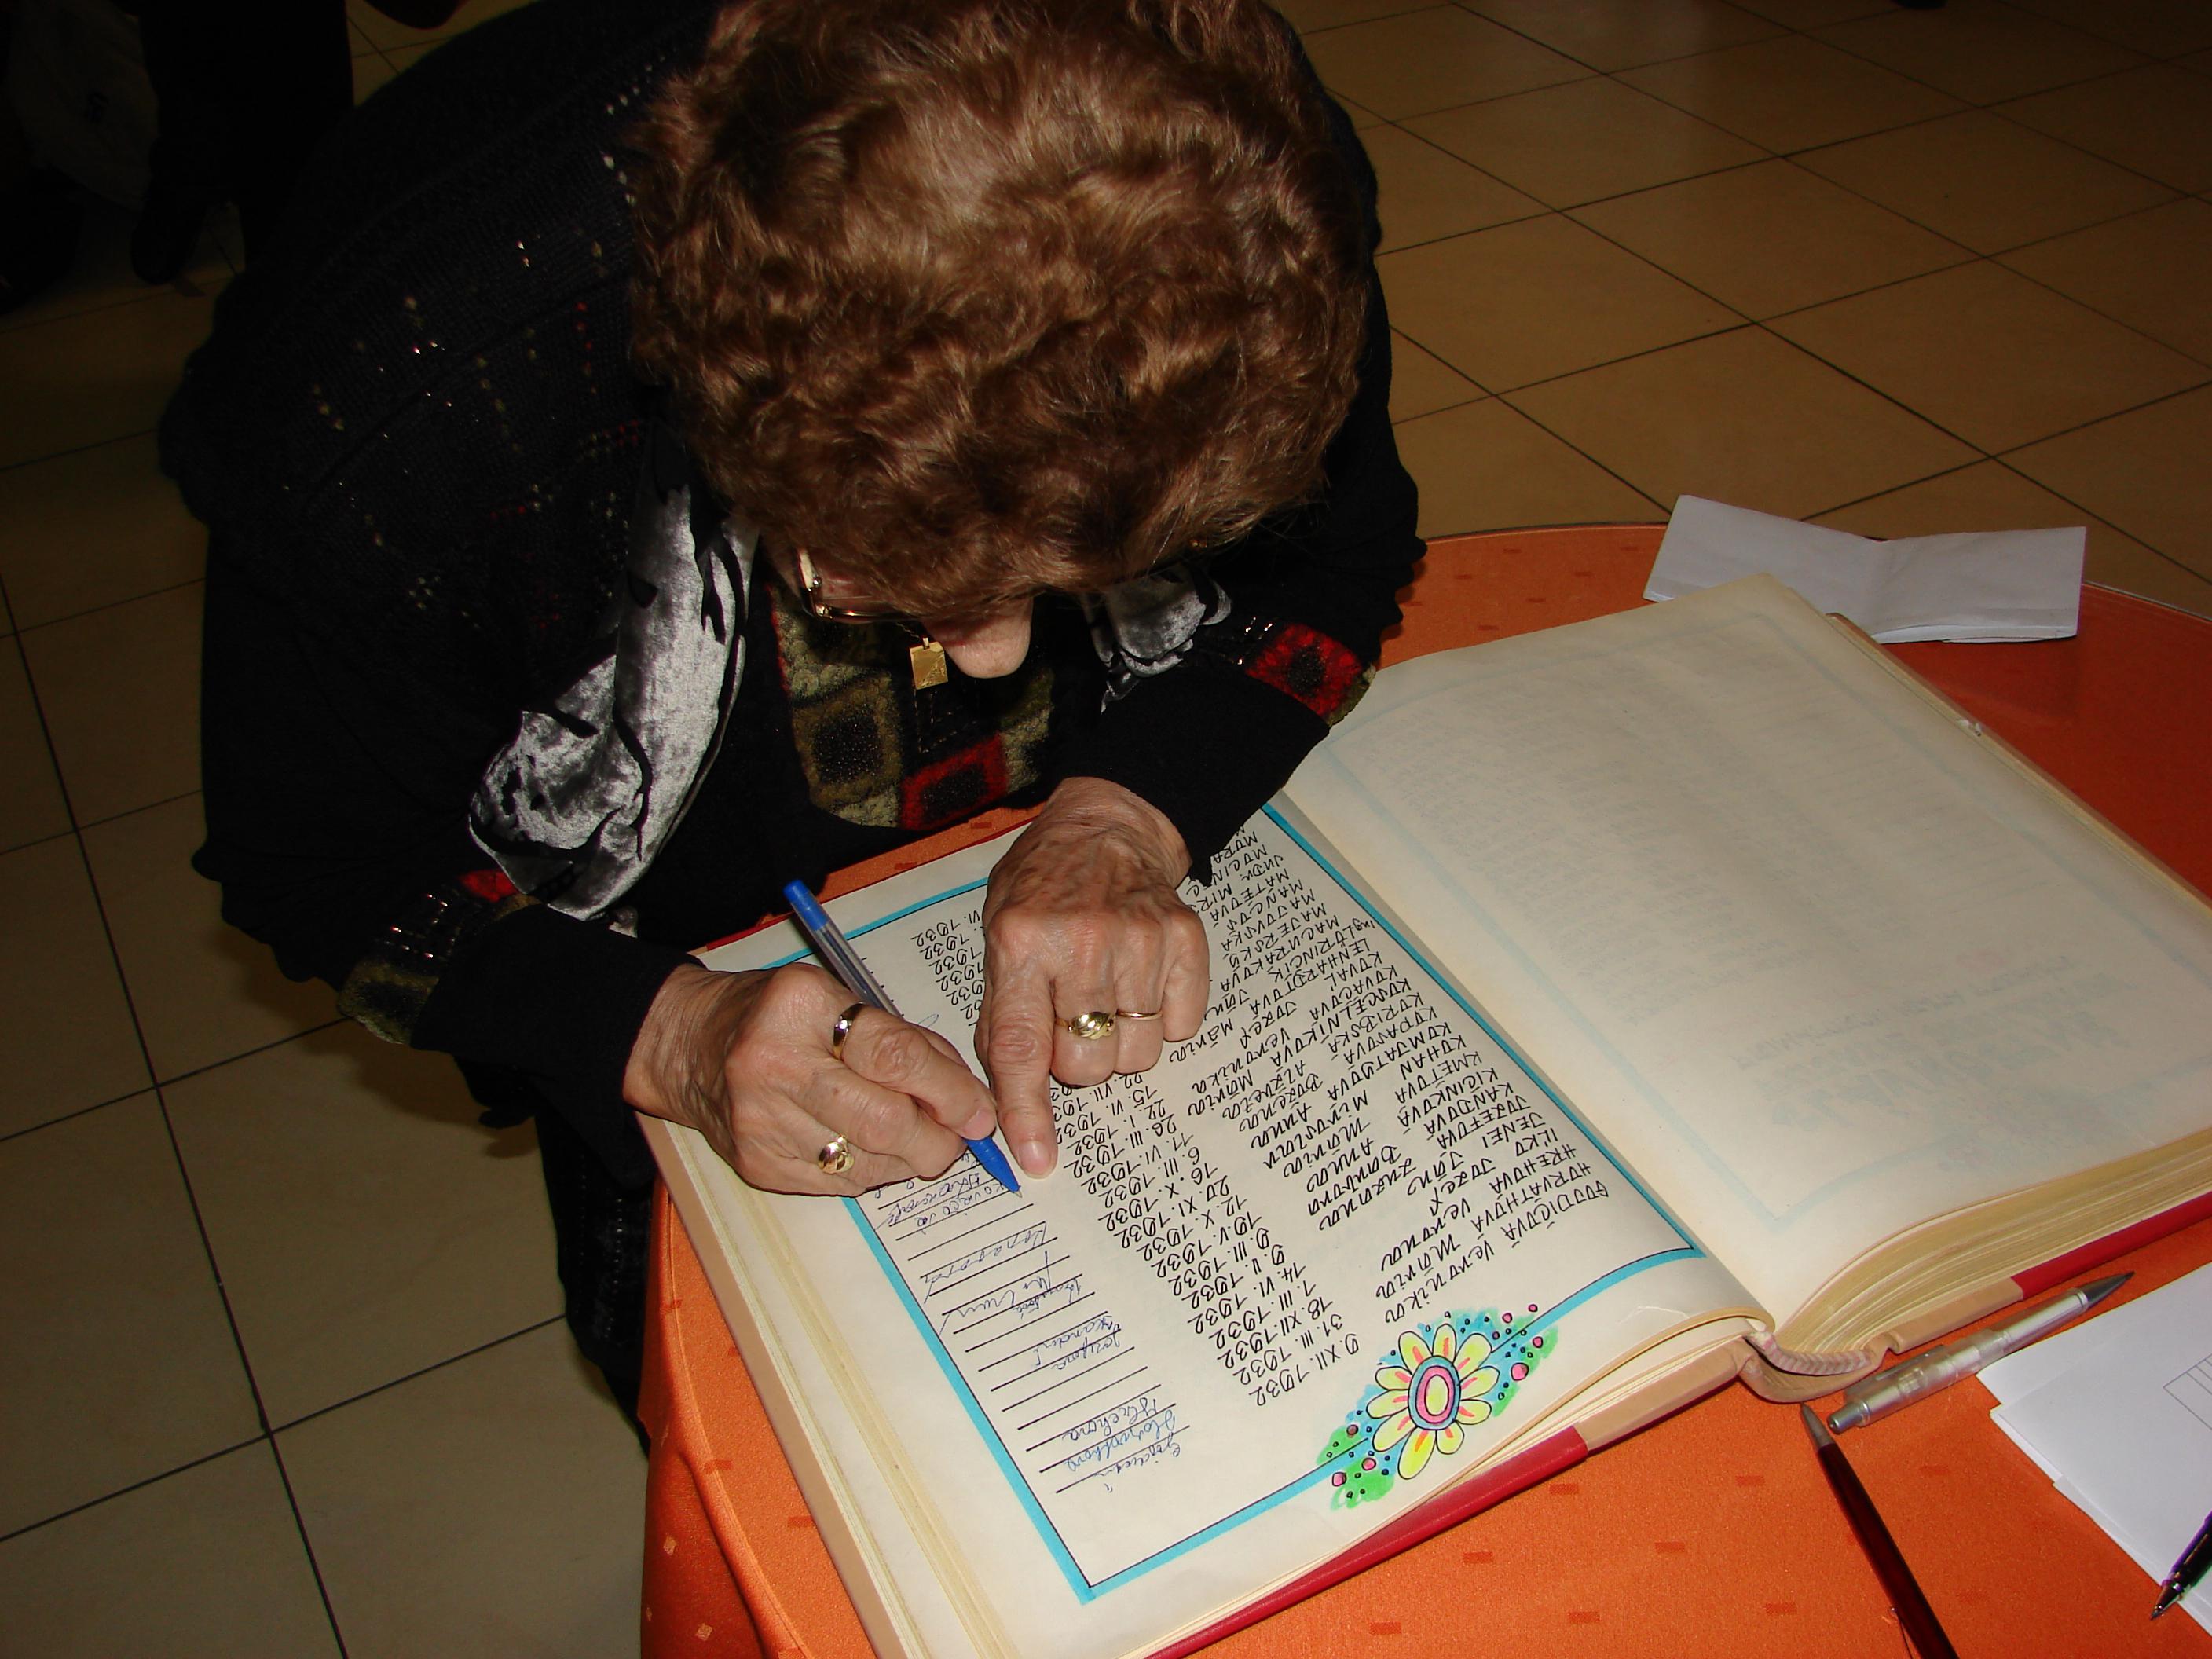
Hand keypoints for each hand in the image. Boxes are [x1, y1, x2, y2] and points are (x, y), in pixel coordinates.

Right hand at [624, 961, 999, 1193]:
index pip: (894, 1056)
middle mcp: (775, 1065)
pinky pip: (839, 1185)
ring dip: (907, 1159)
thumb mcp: (837, 997)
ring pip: (867, 1162)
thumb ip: (903, 1040)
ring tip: (915, 1140)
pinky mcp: (756, 1165)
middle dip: (937, 1139)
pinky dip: (871, 1172)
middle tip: (957, 1138)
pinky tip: (870, 1150)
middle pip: (884, 1121)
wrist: (685, 1045)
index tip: (979, 1111)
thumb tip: (967, 1096)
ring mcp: (761, 1121)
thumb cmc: (774, 1015)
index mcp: (801, 1007)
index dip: (949, 1091)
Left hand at [975, 777, 1208, 1175]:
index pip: (1020, 1048)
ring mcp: (1139, 940)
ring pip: (1135, 1056)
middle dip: (1076, 1059)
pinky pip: (1181, 1028)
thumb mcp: (998, 937)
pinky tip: (1141, 979)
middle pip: (1085, 1065)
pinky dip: (1162, 1019)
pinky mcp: (1185, 941)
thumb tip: (1008, 1104)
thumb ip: (1002, 1016)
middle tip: (1072, 1018)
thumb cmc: (1044, 887)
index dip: (1026, 1111)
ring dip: (1120, 1041)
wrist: (1108, 827)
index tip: (1037, 1159)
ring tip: (1107, 992)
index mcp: (1019, 944)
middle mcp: (1079, 943)